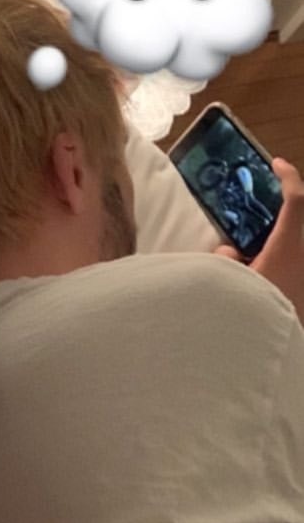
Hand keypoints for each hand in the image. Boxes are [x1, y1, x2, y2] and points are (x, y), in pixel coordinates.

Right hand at [213, 157, 303, 323]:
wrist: (265, 358)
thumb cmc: (251, 315)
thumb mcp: (229, 282)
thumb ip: (226, 259)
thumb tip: (229, 251)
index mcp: (290, 248)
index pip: (297, 200)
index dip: (288, 177)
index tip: (275, 164)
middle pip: (301, 220)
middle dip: (289, 206)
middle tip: (270, 200)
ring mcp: (303, 275)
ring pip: (296, 242)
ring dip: (284, 235)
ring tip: (262, 238)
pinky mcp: (299, 291)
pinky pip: (293, 262)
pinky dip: (283, 256)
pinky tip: (262, 272)